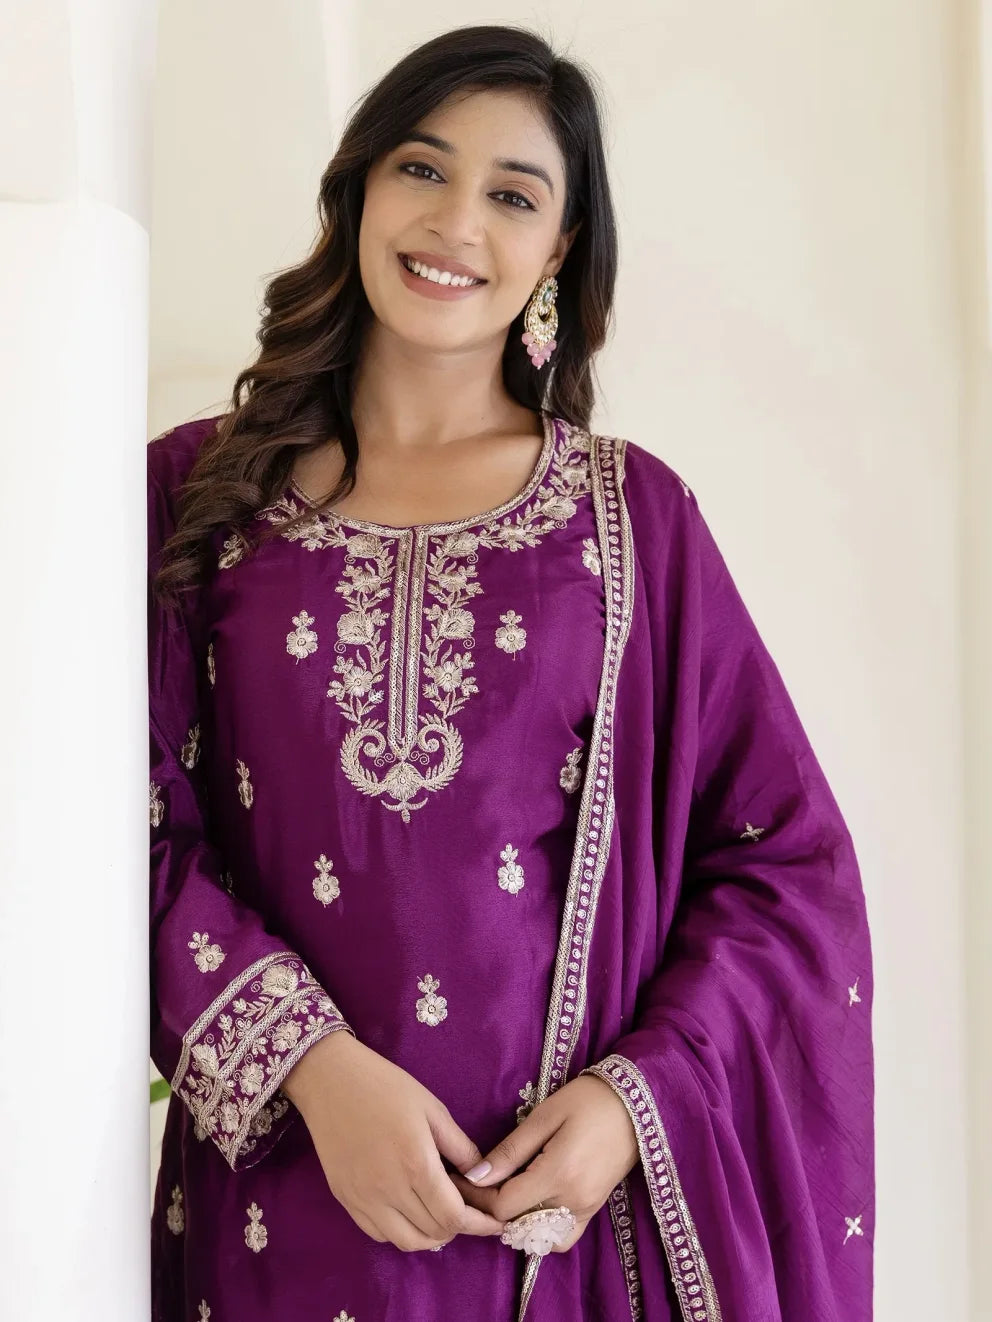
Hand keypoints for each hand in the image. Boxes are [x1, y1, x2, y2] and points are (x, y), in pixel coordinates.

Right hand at [282, 1031, 504, 1250]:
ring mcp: (363, 1199)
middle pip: (434, 1233)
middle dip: (458, 1227)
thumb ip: (460, 1147)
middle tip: (469, 1210)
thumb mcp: (432, 1108)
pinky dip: (401, 1232)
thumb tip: (481, 1176)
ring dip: (430, 1235)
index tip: (494, 1222)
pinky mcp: (345, 1200)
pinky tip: (410, 1211)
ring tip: (440, 1213)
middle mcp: (389, 1191)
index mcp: (416, 1164)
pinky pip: (379, 1234)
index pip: (453, 1217)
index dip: (479, 1224)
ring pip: (406, 1242)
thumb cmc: (385, 1086)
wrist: (330, 1080)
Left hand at [450, 1074, 639, 1252]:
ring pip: (537, 1236)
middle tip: (478, 1183)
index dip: (478, 1196)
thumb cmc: (587, 1101)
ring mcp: (586, 1210)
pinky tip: (532, 1204)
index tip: (464, 1179)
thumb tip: (475, 1176)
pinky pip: (561, 1237)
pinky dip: (541, 1229)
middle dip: (492, 1208)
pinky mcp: (594, 1211)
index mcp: (558, 1174)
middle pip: (517, 1224)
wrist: (636, 1104)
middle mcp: (573, 1202)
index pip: (503, 1207)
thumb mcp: (545, 1116)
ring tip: (505, 1192)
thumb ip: (510, 1151)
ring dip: (516, 1221)